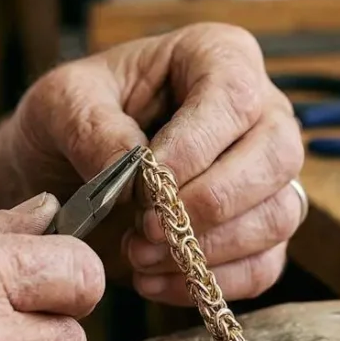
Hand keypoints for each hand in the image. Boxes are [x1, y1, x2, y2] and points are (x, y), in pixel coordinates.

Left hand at [0, 23, 304, 305]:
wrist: (61, 174)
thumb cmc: (71, 120)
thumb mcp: (60, 103)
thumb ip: (91, 125)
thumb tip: (135, 167)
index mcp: (218, 58)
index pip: (235, 97)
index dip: (196, 146)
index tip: (145, 184)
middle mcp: (260, 113)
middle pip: (277, 156)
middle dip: (211, 203)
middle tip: (147, 228)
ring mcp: (267, 176)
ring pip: (279, 215)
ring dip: (208, 248)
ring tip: (140, 254)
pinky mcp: (259, 231)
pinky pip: (264, 266)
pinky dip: (209, 282)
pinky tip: (154, 280)